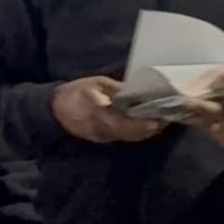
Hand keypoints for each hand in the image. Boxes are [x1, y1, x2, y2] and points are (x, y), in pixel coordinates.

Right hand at [51, 77, 165, 144]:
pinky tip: (150, 124)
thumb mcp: (95, 85)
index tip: (159, 119)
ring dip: (147, 131)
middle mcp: (103, 130)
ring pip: (131, 137)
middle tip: (168, 118)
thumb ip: (116, 90)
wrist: (55, 110)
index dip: (142, 124)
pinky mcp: (105, 139)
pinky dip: (139, 132)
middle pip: (132, 134)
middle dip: (151, 128)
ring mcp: (104, 137)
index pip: (124, 123)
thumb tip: (138, 91)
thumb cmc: (75, 93)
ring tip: (164, 120)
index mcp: (98, 115)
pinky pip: (126, 137)